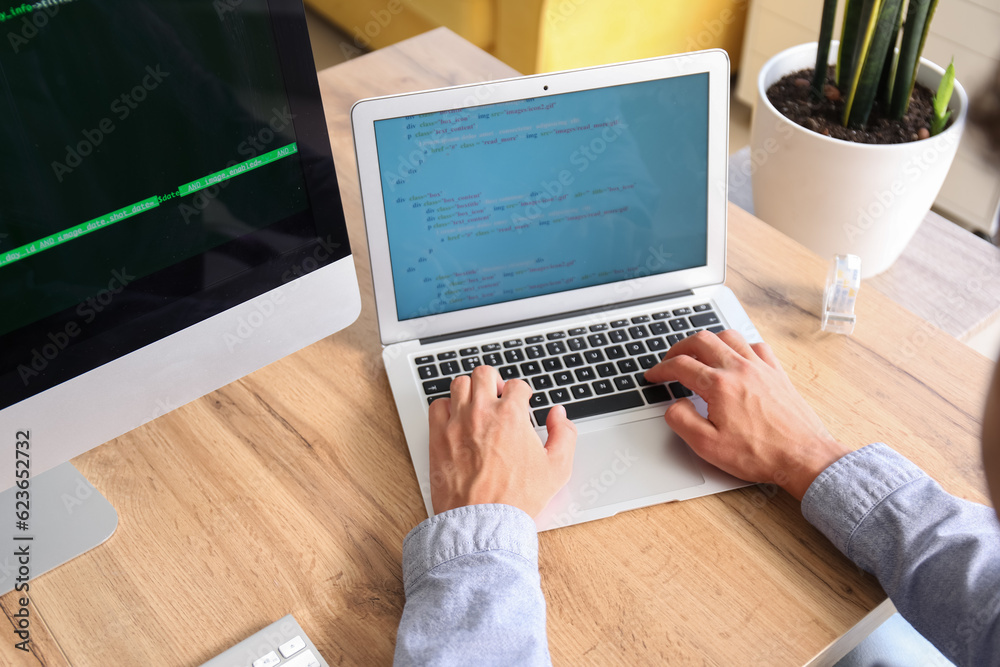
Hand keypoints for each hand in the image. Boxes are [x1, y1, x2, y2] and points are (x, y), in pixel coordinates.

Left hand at [428, 364, 577, 515]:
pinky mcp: (438, 436)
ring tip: (476, 403)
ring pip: (459, 384)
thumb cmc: (517, 499)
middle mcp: (482, 412)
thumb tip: (559, 414)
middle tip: (497, 395)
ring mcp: (457, 422)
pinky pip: (437, 405)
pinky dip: (446, 407)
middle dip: (494, 381)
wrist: (483, 521)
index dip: (522, 392)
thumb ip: (564, 435)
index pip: (516, 385)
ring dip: (470, 389)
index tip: (520, 401)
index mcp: (511, 415)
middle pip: (484, 374)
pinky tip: (455, 418)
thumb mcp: (557, 468)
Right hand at [644, 330, 849, 499]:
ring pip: (729, 336)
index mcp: (719, 385)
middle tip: (671, 359)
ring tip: (699, 353)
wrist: (802, 457)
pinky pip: (755, 346)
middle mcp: (739, 369)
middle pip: (702, 340)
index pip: (681, 366)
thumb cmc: (759, 454)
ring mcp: (761, 368)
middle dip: (680, 347)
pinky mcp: (777, 373)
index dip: (661, 369)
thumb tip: (674, 405)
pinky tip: (736, 358)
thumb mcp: (707, 446)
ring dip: (709, 341)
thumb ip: (681, 421)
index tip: (654, 376)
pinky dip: (740, 346)